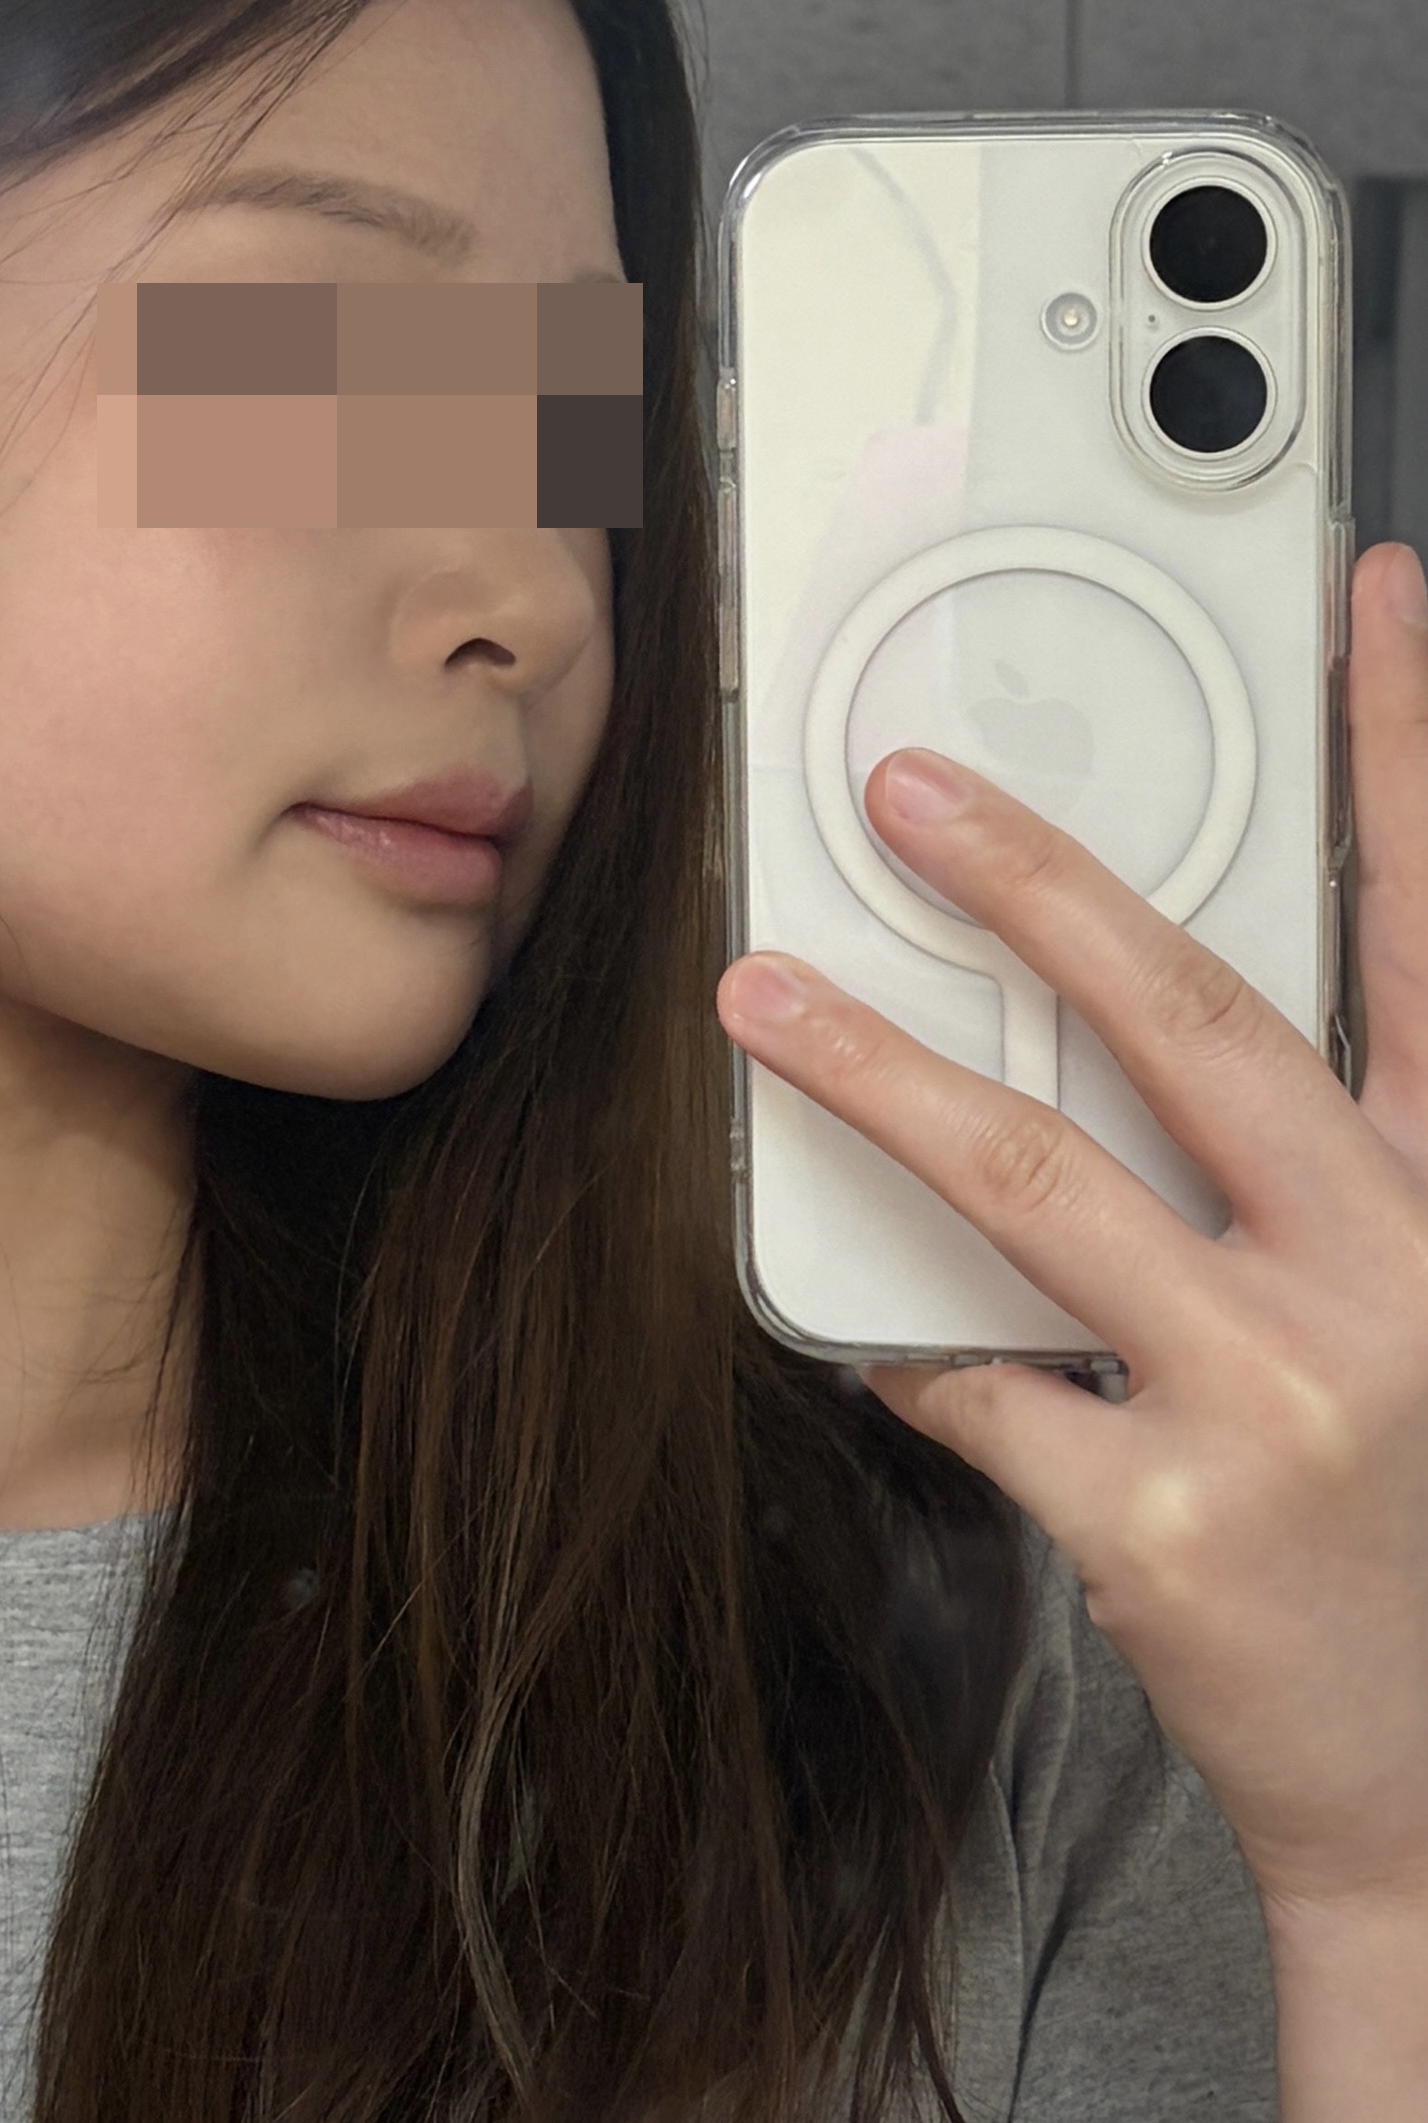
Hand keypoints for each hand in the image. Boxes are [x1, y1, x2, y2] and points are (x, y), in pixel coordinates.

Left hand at [716, 541, 1427, 1925]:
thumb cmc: (1410, 1515)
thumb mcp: (1412, 1304)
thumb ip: (1318, 1171)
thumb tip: (1121, 1023)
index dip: (1409, 748)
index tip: (1370, 598)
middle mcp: (1386, 1272)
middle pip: (1194, 1018)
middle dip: (1042, 882)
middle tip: (910, 790)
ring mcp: (1274, 1396)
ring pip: (1035, 1182)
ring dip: (877, 1074)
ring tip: (759, 992)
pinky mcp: (1161, 1523)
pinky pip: (973, 1386)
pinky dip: (898, 1337)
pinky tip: (842, 1311)